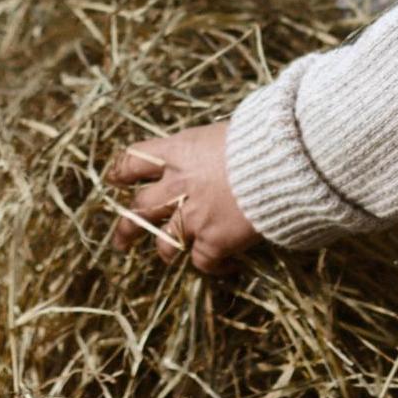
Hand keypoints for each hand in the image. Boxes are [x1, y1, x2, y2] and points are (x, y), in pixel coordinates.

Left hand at [105, 120, 260, 274]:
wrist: (282, 162)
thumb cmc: (261, 137)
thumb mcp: (228, 131)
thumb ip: (210, 147)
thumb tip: (217, 147)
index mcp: (179, 152)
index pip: (134, 160)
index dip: (122, 172)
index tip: (116, 181)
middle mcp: (178, 186)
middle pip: (139, 209)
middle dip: (127, 226)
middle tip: (122, 239)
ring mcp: (193, 216)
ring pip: (164, 243)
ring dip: (165, 250)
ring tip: (168, 257)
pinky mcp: (213, 241)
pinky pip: (202, 262)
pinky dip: (213, 266)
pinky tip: (226, 265)